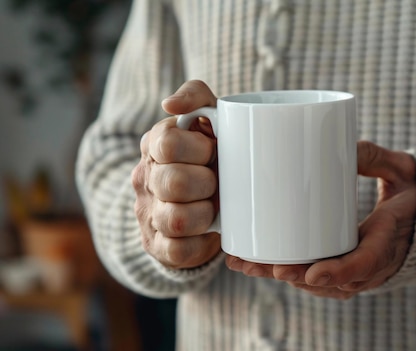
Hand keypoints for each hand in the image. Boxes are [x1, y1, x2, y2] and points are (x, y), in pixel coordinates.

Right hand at [132, 80, 221, 268]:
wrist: (207, 194)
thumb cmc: (212, 152)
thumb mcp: (209, 117)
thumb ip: (196, 95)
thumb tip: (170, 104)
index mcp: (155, 144)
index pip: (167, 143)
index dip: (199, 149)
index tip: (214, 150)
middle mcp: (145, 178)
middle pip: (172, 183)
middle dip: (206, 183)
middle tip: (217, 181)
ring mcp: (149, 214)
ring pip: (176, 219)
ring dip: (205, 213)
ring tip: (214, 206)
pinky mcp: (158, 246)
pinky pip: (178, 252)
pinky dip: (201, 242)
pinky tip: (209, 229)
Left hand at [225, 141, 415, 298]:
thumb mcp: (404, 171)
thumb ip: (376, 158)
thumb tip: (343, 146)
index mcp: (391, 239)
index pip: (366, 262)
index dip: (339, 271)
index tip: (311, 272)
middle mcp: (376, 265)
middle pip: (331, 281)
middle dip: (292, 274)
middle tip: (257, 265)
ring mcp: (363, 272)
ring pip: (321, 285)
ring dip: (283, 277)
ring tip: (246, 265)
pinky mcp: (352, 270)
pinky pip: (322, 282)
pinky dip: (293, 277)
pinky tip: (261, 268)